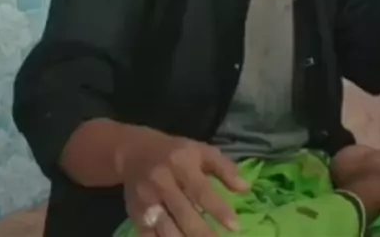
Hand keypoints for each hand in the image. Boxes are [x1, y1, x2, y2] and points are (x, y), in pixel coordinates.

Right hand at [118, 126, 248, 236]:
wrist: (133, 151)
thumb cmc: (176, 152)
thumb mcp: (201, 151)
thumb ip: (224, 168)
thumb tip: (246, 188)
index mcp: (181, 163)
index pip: (201, 190)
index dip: (218, 209)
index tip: (236, 226)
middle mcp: (162, 182)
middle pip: (184, 215)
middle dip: (204, 235)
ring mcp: (147, 200)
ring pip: (167, 229)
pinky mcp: (136, 215)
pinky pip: (150, 236)